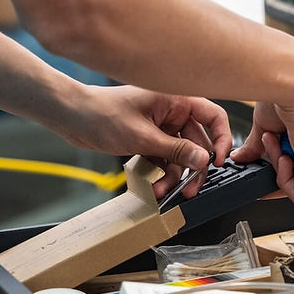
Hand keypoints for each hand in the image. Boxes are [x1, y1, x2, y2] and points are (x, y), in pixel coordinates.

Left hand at [56, 85, 231, 199]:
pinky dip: (161, 174)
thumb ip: (176, 150)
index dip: (221, 139)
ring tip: (163, 193)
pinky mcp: (150, 139)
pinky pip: (165, 160)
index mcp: (177, 100)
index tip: (219, 162)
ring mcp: (161, 127)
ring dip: (174, 176)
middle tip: (190, 189)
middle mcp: (173, 112)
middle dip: (193, 168)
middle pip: (198, 142)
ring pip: (181, 156)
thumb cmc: (103, 114)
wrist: (72, 117)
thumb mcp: (143, 137)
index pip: (214, 117)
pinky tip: (153, 188)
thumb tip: (204, 160)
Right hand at [230, 74, 293, 205]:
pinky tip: (280, 157)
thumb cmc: (286, 88)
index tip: (262, 155)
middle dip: (275, 158)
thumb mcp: (267, 123)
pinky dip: (282, 181)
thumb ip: (257, 146)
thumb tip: (241, 157)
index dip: (278, 160)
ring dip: (276, 163)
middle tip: (267, 139)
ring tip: (272, 139)